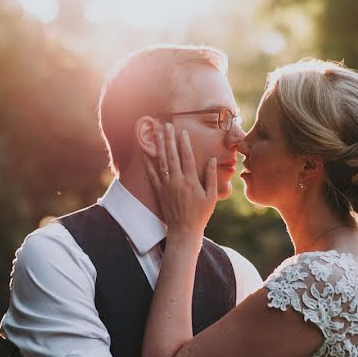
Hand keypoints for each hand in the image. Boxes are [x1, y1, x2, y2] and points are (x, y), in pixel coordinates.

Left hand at [144, 123, 216, 239]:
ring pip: (161, 162)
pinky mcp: (159, 192)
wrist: (184, 230)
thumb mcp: (211, 197)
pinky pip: (152, 175)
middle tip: (166, 126)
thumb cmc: (200, 214)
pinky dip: (148, 163)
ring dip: (159, 147)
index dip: (184, 144)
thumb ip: (211, 177)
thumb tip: (211, 159)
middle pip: (172, 156)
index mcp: (191, 181)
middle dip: (169, 140)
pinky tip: (145, 153)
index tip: (182, 132)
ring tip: (156, 134)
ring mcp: (167, 186)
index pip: (187, 158)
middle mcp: (177, 181)